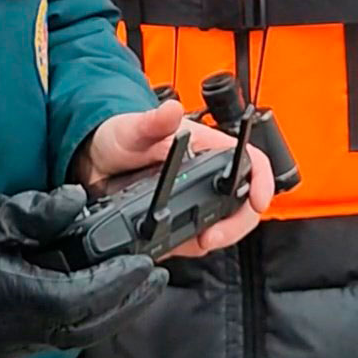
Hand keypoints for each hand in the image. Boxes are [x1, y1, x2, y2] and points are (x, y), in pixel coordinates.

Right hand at [0, 187, 169, 357]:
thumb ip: (34, 211)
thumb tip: (76, 199)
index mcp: (12, 299)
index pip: (82, 298)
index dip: (120, 283)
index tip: (146, 263)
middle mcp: (15, 331)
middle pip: (87, 327)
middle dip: (127, 302)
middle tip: (154, 277)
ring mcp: (8, 346)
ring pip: (73, 336)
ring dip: (107, 312)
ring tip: (132, 285)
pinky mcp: (2, 348)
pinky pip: (53, 337)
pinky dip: (80, 318)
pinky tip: (90, 296)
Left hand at [69, 100, 273, 257]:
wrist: (94, 160)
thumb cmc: (119, 136)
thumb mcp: (133, 128)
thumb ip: (153, 122)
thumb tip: (171, 111)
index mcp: (208, 147)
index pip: (253, 162)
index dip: (263, 182)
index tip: (257, 202)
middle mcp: (207, 175)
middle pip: (243, 203)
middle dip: (235, 225)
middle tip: (211, 238)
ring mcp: (196, 199)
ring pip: (223, 225)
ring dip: (213, 239)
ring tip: (190, 243)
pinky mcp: (180, 219)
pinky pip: (196, 239)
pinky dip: (190, 247)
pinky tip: (172, 245)